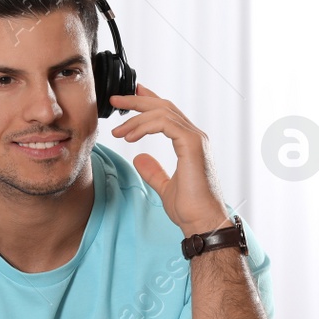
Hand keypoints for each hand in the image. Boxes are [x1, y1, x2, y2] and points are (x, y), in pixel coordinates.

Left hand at [108, 84, 231, 235]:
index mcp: (190, 142)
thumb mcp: (165, 187)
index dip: (148, 101)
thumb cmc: (190, 208)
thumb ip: (154, 171)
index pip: (167, 113)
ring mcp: (195, 138)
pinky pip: (164, 123)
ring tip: (117, 131)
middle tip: (116, 99)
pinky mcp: (192, 144)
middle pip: (164, 106)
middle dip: (137, 100)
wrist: (202, 222)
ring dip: (135, 117)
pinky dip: (144, 126)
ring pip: (162, 112)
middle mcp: (195, 136)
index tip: (130, 97)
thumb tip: (140, 158)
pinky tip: (130, 137)